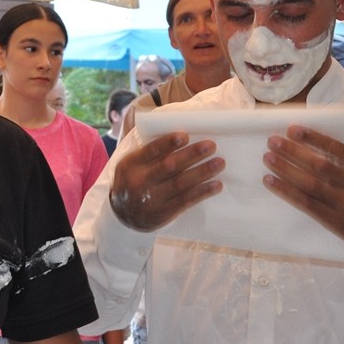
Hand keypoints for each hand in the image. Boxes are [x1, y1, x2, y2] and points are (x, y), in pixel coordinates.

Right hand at [109, 132, 223, 231]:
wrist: (123, 215)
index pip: (150, 151)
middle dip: (191, 155)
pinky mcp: (165, 213)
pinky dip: (202, 192)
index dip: (168, 143)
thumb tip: (174, 128)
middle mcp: (140, 182)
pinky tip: (217, 185)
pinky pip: (186, 201)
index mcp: (131, 165)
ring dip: (202, 172)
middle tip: (211, 145)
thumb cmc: (132, 181)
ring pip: (181, 184)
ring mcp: (152, 199)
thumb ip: (147, 150)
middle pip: (169, 166)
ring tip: (220, 162)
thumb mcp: (130, 164)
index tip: (185, 135)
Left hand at [264, 126, 343, 251]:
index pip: (337, 149)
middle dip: (293, 152)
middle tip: (273, 142)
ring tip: (268, 158)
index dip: (313, 138)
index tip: (292, 130)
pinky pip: (306, 204)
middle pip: (319, 166)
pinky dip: (286, 191)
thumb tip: (321, 142)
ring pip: (309, 185)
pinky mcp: (334, 220)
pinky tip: (271, 181)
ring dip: (285, 170)